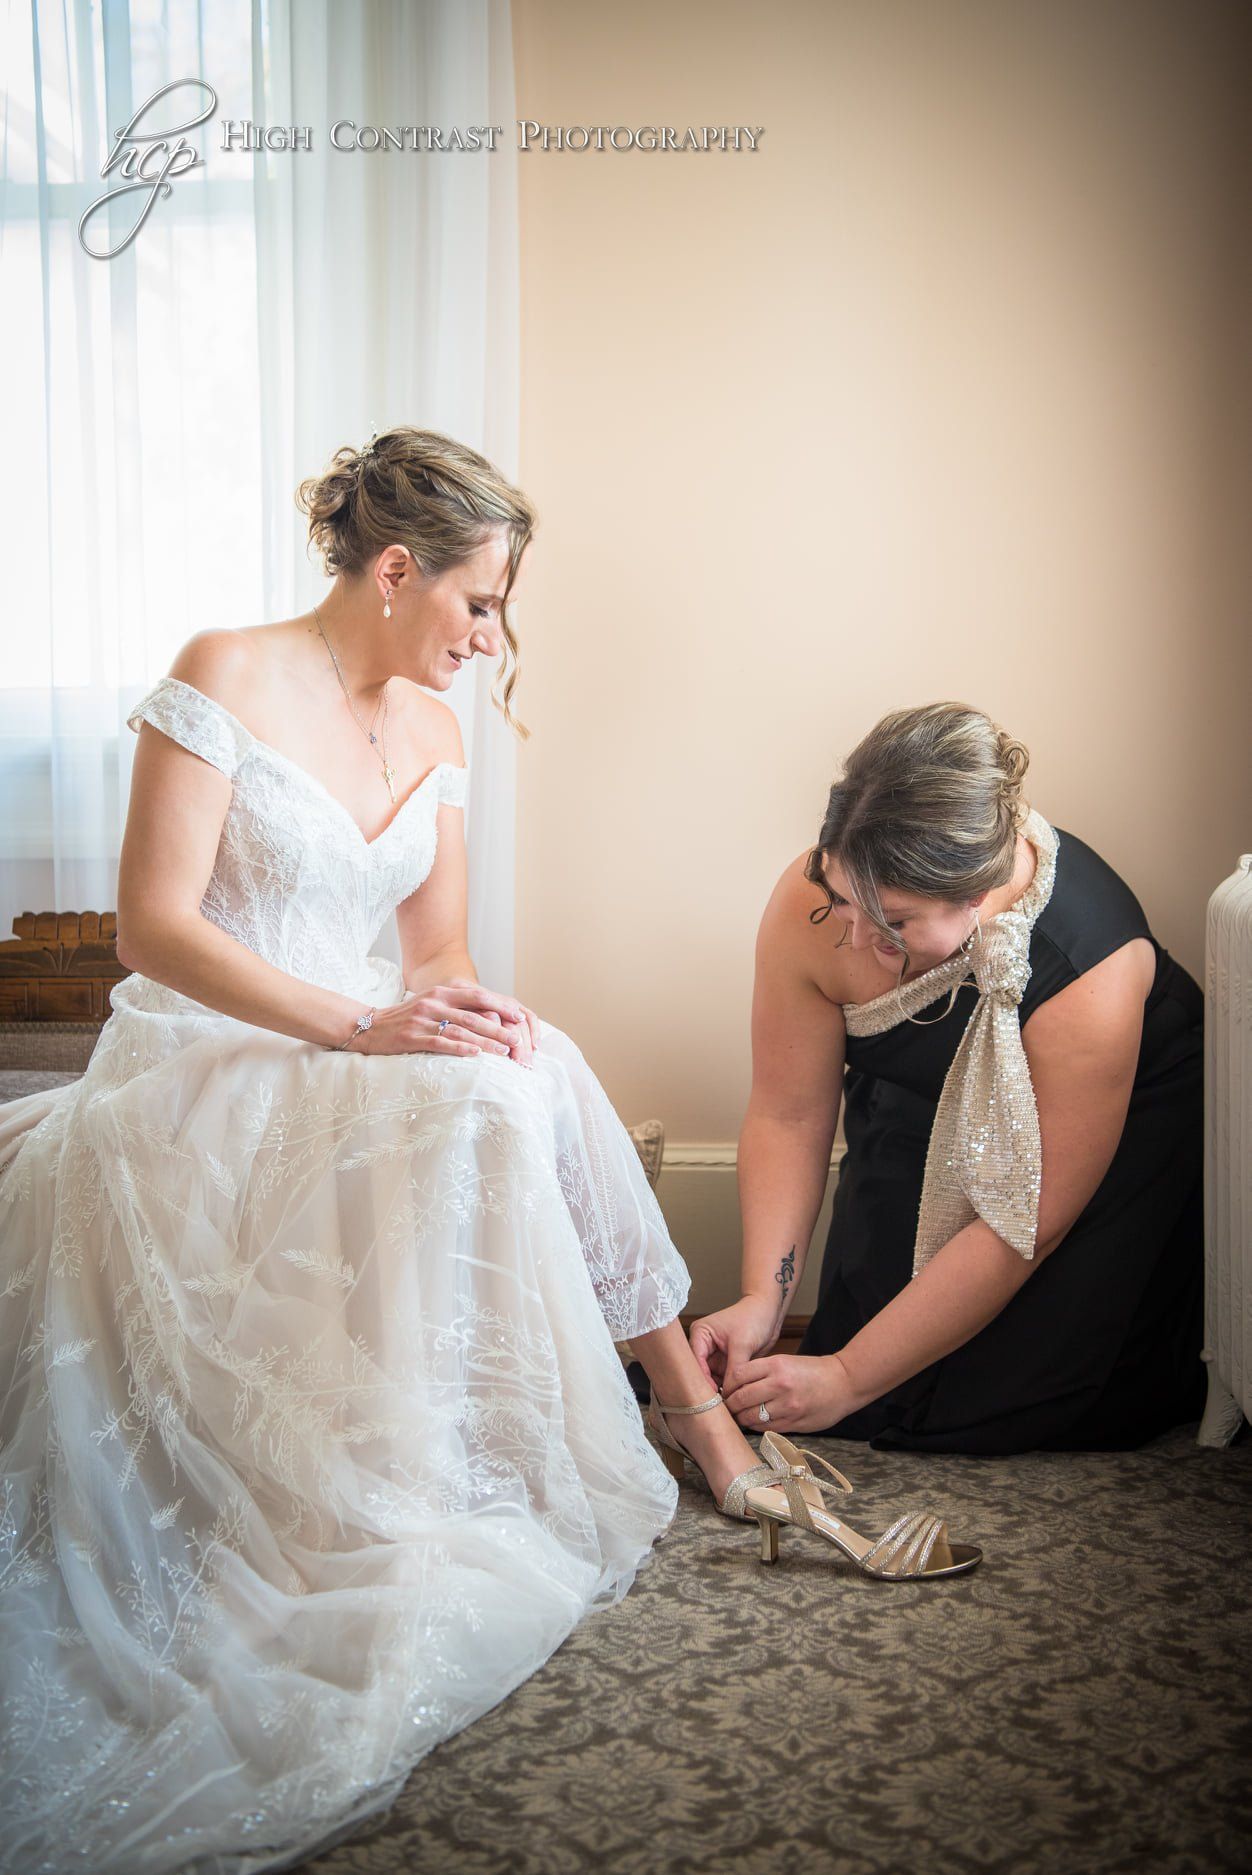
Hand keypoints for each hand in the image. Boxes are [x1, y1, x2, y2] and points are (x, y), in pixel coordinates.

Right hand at [348, 978, 539, 1062]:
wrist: (369, 1026)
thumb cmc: (406, 1018)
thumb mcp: (431, 1003)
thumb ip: (455, 1005)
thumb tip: (489, 1015)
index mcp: (441, 992)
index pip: (478, 996)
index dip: (501, 1006)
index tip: (520, 1017)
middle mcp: (434, 1002)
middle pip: (474, 1015)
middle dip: (499, 1028)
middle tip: (518, 1039)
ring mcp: (423, 1019)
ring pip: (462, 1030)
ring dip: (486, 1042)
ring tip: (504, 1051)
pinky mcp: (413, 1037)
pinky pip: (441, 1043)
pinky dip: (460, 1048)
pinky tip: (475, 1054)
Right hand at [689, 1294, 780, 1396]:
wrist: (770, 1313)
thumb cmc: (754, 1317)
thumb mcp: (743, 1343)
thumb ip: (735, 1369)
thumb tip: (730, 1392)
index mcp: (701, 1334)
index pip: (695, 1361)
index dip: (703, 1379)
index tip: (713, 1395)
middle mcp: (704, 1345)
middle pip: (701, 1372)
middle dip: (710, 1387)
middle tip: (718, 1405)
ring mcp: (715, 1355)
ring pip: (712, 1379)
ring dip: (719, 1389)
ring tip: (727, 1404)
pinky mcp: (726, 1363)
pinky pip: (724, 1379)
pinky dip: (729, 1388)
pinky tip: (734, 1398)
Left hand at [722, 1351, 858, 1434]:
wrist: (845, 1383)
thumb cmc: (814, 1370)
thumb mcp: (786, 1361)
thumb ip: (762, 1371)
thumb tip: (736, 1384)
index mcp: (776, 1365)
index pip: (738, 1375)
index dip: (727, 1384)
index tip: (725, 1389)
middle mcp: (780, 1385)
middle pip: (740, 1398)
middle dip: (730, 1404)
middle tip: (726, 1406)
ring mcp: (787, 1406)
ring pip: (751, 1417)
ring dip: (741, 1418)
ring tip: (739, 1416)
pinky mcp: (793, 1423)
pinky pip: (765, 1428)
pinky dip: (756, 1426)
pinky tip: (756, 1422)